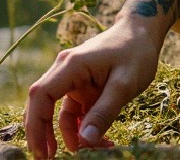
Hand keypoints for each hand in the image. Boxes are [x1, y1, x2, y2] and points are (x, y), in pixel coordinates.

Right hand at [24, 18, 162, 157]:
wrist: (143, 32)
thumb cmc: (135, 52)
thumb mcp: (124, 84)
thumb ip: (104, 112)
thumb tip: (86, 141)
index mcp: (71, 65)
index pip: (41, 95)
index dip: (35, 125)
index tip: (40, 150)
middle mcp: (65, 71)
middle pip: (42, 105)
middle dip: (43, 134)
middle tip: (48, 159)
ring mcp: (73, 80)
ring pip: (59, 113)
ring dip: (68, 135)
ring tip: (88, 153)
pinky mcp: (82, 88)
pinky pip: (75, 112)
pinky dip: (82, 128)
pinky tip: (98, 141)